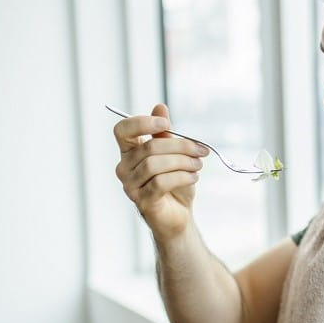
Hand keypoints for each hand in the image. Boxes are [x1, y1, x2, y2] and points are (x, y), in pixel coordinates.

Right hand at [113, 103, 208, 240]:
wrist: (179, 215)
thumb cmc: (174, 182)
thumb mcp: (172, 154)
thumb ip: (164, 133)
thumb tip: (160, 107)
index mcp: (129, 152)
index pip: (123, 130)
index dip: (142, 123)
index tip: (167, 125)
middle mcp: (124, 167)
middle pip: (149, 147)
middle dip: (180, 146)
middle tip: (201, 150)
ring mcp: (130, 186)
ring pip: (155, 165)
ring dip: (183, 162)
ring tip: (198, 165)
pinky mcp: (142, 201)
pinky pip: (161, 182)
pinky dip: (182, 177)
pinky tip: (194, 178)